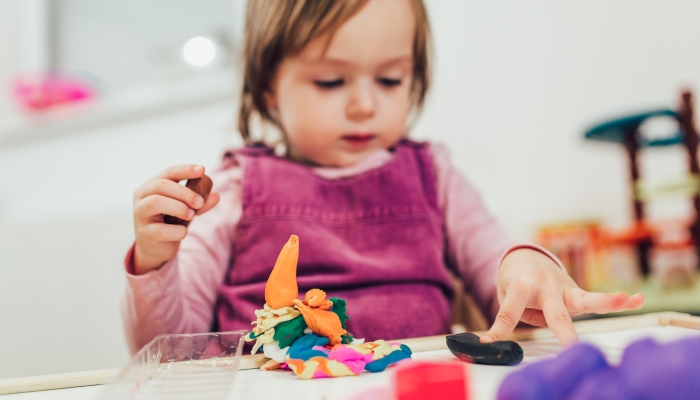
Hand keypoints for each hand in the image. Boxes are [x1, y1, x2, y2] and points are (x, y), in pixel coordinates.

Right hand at [132, 165, 219, 274]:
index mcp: (152, 185)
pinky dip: (177, 230)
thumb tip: (216, 196)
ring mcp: (140, 214)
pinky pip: (160, 230)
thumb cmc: (170, 221)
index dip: (186, 170)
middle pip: (161, 185)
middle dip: (184, 193)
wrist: (155, 247)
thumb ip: (199, 202)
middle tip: (200, 202)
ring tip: (191, 215)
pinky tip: (183, 232)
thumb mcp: (185, 209)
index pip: (169, 172)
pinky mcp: (144, 233)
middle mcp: (142, 197)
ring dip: (178, 207)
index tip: (202, 170)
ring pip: (155, 202)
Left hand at [481, 249, 643, 345]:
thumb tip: (513, 341)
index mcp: (520, 288)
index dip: (498, 330)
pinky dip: (617, 300)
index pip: (509, 313)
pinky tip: (637, 299)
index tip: (487, 342)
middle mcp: (545, 287)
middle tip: (572, 346)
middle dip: (563, 329)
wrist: (524, 258)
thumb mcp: (506, 296)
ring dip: (605, 301)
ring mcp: (563, 289)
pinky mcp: (576, 293)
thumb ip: (515, 316)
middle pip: (555, 311)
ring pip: (585, 298)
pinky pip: (596, 300)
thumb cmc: (514, 282)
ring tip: (623, 299)